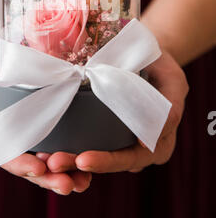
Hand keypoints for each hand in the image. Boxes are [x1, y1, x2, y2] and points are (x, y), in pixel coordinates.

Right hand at [0, 36, 91, 193]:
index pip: (5, 158)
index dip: (21, 166)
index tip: (39, 168)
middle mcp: (10, 142)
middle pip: (30, 166)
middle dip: (49, 178)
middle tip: (69, 184)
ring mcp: (28, 133)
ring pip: (46, 159)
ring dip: (65, 172)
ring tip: (83, 180)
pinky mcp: (44, 121)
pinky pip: (58, 140)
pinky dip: (72, 152)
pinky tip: (88, 160)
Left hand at [45, 50, 187, 174]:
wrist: (144, 53)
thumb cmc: (161, 63)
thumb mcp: (173, 78)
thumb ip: (169, 104)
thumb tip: (150, 134)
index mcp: (159, 142)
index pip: (132, 158)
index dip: (108, 162)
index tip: (83, 159)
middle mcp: (139, 147)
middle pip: (109, 163)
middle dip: (79, 164)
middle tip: (54, 162)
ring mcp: (120, 140)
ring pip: (95, 156)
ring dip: (69, 159)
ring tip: (45, 157)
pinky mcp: (104, 129)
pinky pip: (87, 141)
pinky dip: (68, 144)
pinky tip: (46, 146)